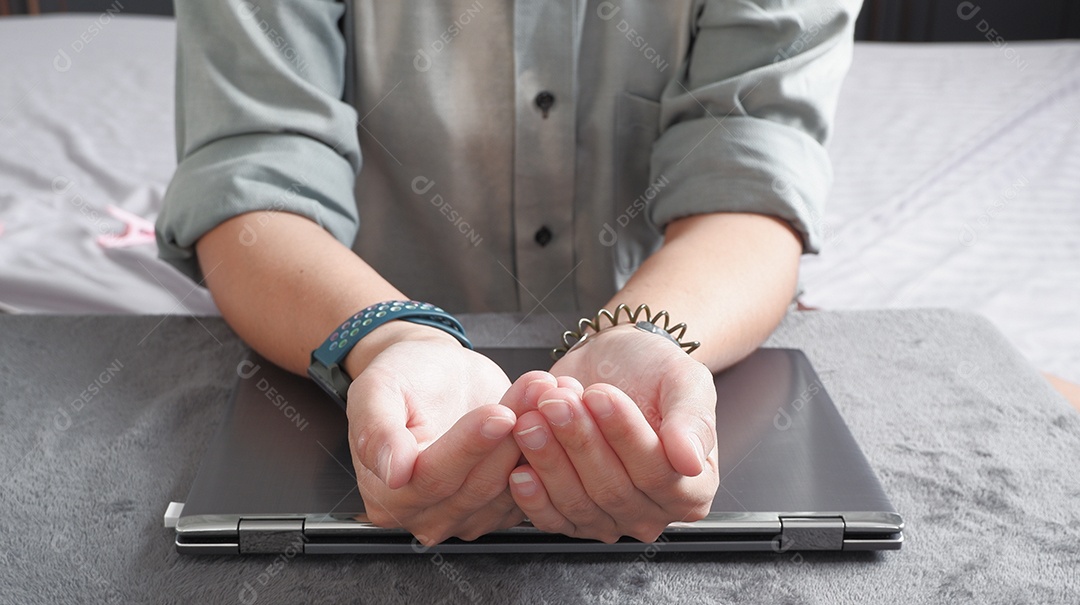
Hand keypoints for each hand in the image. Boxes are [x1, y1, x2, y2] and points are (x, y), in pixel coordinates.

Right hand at [346, 324, 525, 545]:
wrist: (435, 371)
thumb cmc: (403, 375)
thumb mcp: (375, 390)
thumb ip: (378, 432)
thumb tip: (394, 473)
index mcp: (386, 495)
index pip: (433, 478)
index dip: (469, 446)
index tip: (499, 414)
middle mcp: (424, 515)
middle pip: (476, 486)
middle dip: (508, 436)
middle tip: (534, 391)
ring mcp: (466, 516)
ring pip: (508, 486)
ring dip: (532, 437)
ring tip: (542, 391)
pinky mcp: (500, 505)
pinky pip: (530, 487)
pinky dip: (545, 448)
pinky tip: (549, 411)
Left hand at [507, 324, 718, 542]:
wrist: (613, 362)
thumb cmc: (653, 370)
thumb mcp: (685, 380)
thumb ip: (692, 420)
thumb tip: (690, 460)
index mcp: (692, 486)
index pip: (658, 473)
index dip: (625, 435)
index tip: (599, 395)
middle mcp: (651, 510)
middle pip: (613, 490)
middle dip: (580, 442)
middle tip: (556, 402)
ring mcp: (610, 518)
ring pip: (579, 504)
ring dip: (551, 461)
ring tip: (533, 419)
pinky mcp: (571, 513)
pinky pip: (552, 519)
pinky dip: (533, 498)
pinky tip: (520, 470)